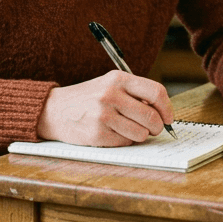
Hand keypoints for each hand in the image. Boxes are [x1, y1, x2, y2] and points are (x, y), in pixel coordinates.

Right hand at [36, 70, 174, 146]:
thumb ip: (134, 93)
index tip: (168, 118)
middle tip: (153, 129)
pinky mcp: (97, 134)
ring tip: (128, 129)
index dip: (167, 108)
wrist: (55, 110)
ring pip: (141, 133)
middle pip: (151, 116)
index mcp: (118, 79)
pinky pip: (125, 142)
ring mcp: (103, 115)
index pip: (156, 92)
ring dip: (140, 135)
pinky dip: (124, 140)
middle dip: (157, 127)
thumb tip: (163, 112)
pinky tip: (113, 133)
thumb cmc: (89, 98)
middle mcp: (111, 95)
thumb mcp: (110, 85)